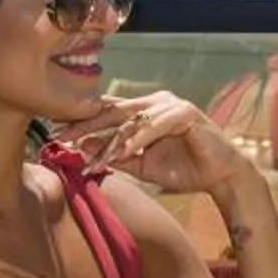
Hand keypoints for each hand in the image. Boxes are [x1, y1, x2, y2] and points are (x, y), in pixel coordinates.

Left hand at [55, 92, 254, 201]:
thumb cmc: (184, 168)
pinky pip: (157, 125)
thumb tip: (81, 148)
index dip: (82, 121)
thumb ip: (115, 155)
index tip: (55, 133)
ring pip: (133, 119)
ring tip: (94, 158)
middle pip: (114, 110)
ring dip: (112, 140)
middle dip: (86, 125)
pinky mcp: (186, 113)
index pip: (107, 111)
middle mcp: (155, 102)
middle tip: (61, 136)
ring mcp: (171, 105)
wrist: (221, 176)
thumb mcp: (141, 165)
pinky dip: (140, 138)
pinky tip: (126, 151)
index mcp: (144, 110)